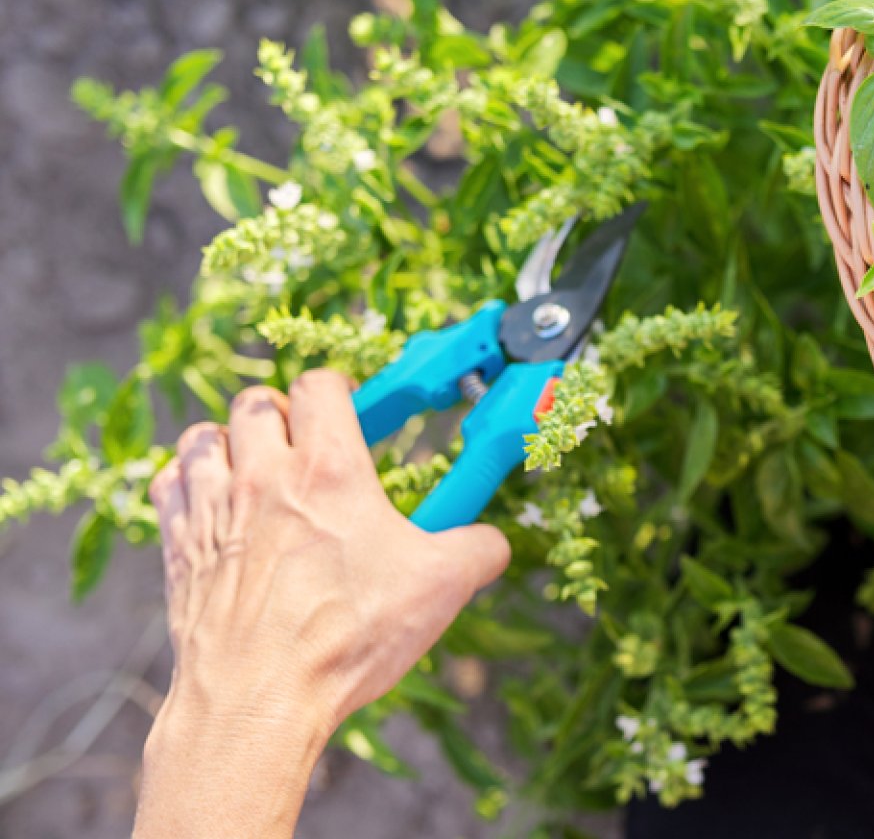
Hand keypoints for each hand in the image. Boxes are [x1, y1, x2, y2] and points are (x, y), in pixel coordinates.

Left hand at [135, 370, 508, 838]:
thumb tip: (492, 543)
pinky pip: (169, 484)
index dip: (338, 390)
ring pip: (203, 436)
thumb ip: (478, 550)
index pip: (319, 386)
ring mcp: (212, 510)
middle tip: (304, 445)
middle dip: (283, 413)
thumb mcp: (440, 588)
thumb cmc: (347, 638)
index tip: (352, 412)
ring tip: (253, 469)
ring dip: (229, 442)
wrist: (258, 699)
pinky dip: (188, 482)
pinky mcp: (177, 548)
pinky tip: (211, 503)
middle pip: (257, 402)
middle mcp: (263, 477)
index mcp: (329, 471)